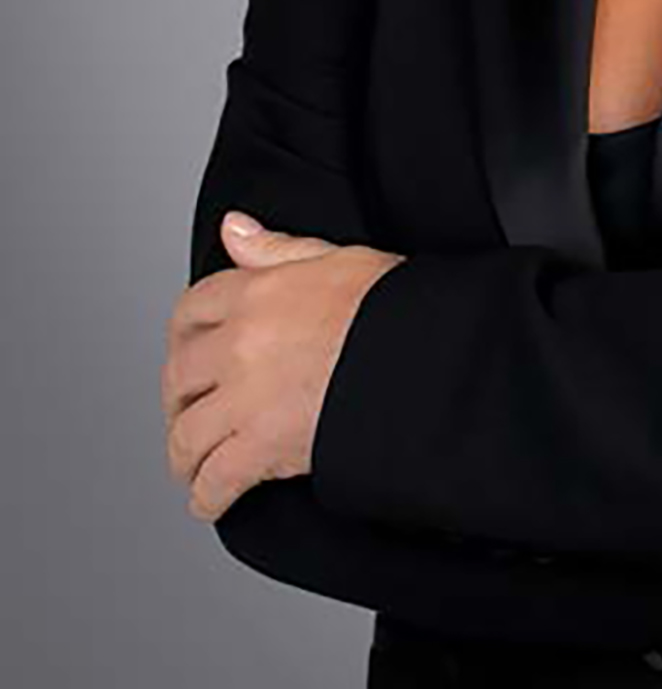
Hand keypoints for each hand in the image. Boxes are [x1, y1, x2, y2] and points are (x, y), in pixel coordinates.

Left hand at [162, 212, 405, 522]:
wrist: (419, 355)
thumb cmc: (390, 306)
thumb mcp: (335, 258)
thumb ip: (276, 248)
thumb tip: (234, 227)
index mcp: (255, 294)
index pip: (191, 311)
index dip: (183, 335)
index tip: (187, 350)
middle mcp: (239, 344)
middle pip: (179, 377)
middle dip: (178, 399)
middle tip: (186, 412)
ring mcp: (245, 399)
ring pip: (187, 434)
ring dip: (184, 455)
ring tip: (192, 466)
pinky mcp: (261, 447)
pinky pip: (214, 479)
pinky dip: (206, 496)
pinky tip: (211, 499)